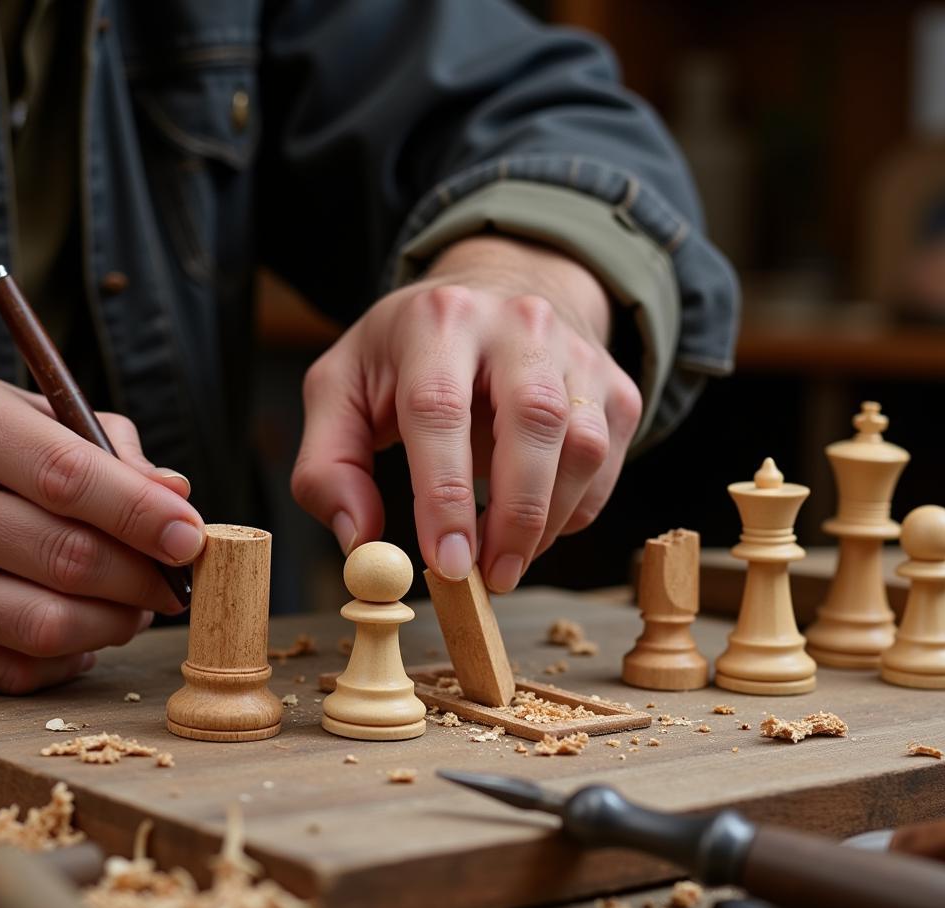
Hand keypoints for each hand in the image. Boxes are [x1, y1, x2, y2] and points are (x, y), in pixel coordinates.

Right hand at [0, 376, 204, 692]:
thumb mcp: (21, 411)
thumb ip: (103, 445)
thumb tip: (176, 495)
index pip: (71, 480)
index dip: (144, 515)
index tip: (191, 538)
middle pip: (72, 560)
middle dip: (145, 578)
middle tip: (173, 580)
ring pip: (50, 625)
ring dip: (116, 624)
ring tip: (136, 606)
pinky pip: (15, 671)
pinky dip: (69, 661)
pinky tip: (83, 635)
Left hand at [293, 235, 641, 590]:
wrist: (499, 292)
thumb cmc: (409, 354)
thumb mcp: (341, 390)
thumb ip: (329, 467)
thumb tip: (360, 541)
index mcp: (438, 320)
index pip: (440, 408)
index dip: (444, 494)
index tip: (446, 562)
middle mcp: (518, 324)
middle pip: (533, 419)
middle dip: (514, 515)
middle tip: (489, 578)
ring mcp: (577, 352)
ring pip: (582, 447)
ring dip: (546, 521)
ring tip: (503, 555)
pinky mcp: (615, 385)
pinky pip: (605, 463)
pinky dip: (573, 510)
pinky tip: (534, 519)